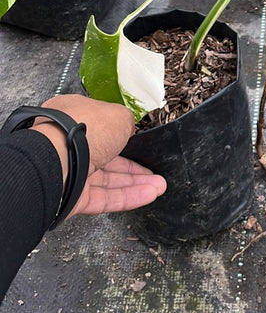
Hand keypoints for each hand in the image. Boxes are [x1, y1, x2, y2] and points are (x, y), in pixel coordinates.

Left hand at [33, 95, 165, 216]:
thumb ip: (126, 122)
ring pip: (108, 180)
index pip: (101, 127)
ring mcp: (70, 172)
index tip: (139, 143)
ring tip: (159, 185)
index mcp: (73, 117)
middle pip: (108, 156)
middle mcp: (69, 144)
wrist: (59, 158)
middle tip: (154, 170)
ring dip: (136, 182)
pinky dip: (128, 197)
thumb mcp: (118, 115)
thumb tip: (128, 128)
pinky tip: (148, 194)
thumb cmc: (83, 128)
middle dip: (134, 165)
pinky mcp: (73, 198)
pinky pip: (105, 198)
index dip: (123, 135)